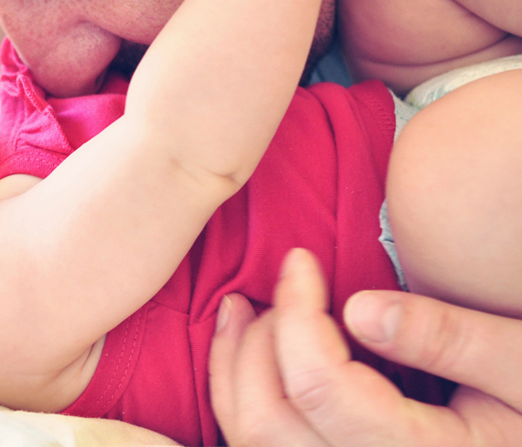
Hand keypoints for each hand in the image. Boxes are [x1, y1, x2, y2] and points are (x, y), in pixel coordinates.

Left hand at [209, 248, 521, 445]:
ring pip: (253, 443)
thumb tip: (359, 309)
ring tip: (240, 310)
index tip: (300, 258)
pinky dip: (241, 401)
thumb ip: (452, 339)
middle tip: (279, 283)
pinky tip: (249, 357)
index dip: (296, 312)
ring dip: (233, 370)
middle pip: (268, 422)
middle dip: (256, 342)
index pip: (318, 388)